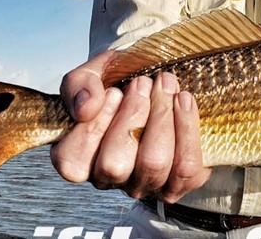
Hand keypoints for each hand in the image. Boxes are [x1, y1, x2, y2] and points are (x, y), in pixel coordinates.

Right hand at [49, 51, 210, 201]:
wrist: (157, 77)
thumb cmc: (119, 82)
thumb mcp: (92, 74)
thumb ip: (78, 86)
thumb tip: (85, 108)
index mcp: (80, 160)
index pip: (73, 162)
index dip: (93, 128)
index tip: (114, 92)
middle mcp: (110, 180)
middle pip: (115, 165)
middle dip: (133, 115)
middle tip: (142, 82)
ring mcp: (144, 185)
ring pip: (153, 164)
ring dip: (161, 116)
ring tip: (165, 85)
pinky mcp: (178, 184)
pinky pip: (185, 167)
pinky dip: (187, 127)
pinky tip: (184, 99)